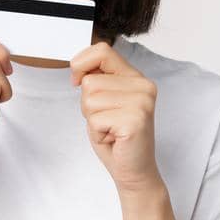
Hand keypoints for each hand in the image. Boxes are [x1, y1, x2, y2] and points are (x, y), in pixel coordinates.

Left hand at [70, 41, 162, 194]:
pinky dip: (96, 132)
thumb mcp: (103, 100)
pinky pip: (94, 119)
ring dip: (92, 119)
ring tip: (110, 128)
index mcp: (136, 77)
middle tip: (106, 120)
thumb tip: (76, 66)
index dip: (81, 64)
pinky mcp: (134, 120)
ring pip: (89, 100)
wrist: (133, 169)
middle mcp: (143, 86)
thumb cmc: (115, 135)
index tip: (78, 82)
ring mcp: (141, 102)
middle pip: (90, 81)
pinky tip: (113, 138)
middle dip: (87, 104)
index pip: (101, 50)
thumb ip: (96, 78)